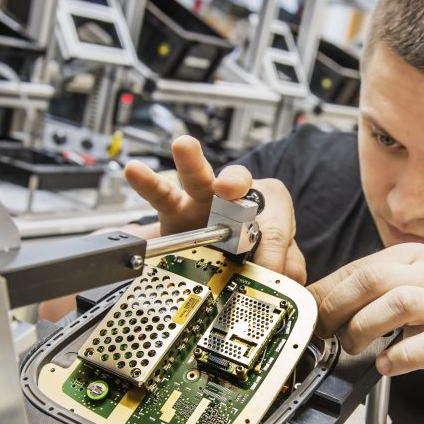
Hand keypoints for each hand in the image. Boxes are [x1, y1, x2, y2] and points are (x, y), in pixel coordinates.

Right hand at [124, 136, 306, 282]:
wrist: (224, 252)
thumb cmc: (254, 244)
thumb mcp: (278, 254)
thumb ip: (288, 260)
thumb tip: (288, 276)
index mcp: (270, 205)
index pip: (274, 230)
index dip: (272, 257)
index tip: (268, 278)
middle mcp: (236, 197)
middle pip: (239, 182)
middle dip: (236, 185)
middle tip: (229, 187)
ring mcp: (203, 199)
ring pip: (198, 176)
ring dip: (191, 160)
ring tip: (183, 145)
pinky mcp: (176, 209)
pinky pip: (161, 194)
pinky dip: (147, 183)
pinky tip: (134, 171)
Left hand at [309, 243, 423, 398]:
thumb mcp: (404, 298)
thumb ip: (367, 296)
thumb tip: (314, 302)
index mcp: (415, 258)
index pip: (360, 267)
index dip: (328, 292)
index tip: (309, 316)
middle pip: (375, 279)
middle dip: (340, 307)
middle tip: (326, 332)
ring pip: (400, 303)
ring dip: (366, 328)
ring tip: (354, 347)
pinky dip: (401, 357)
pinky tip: (387, 366)